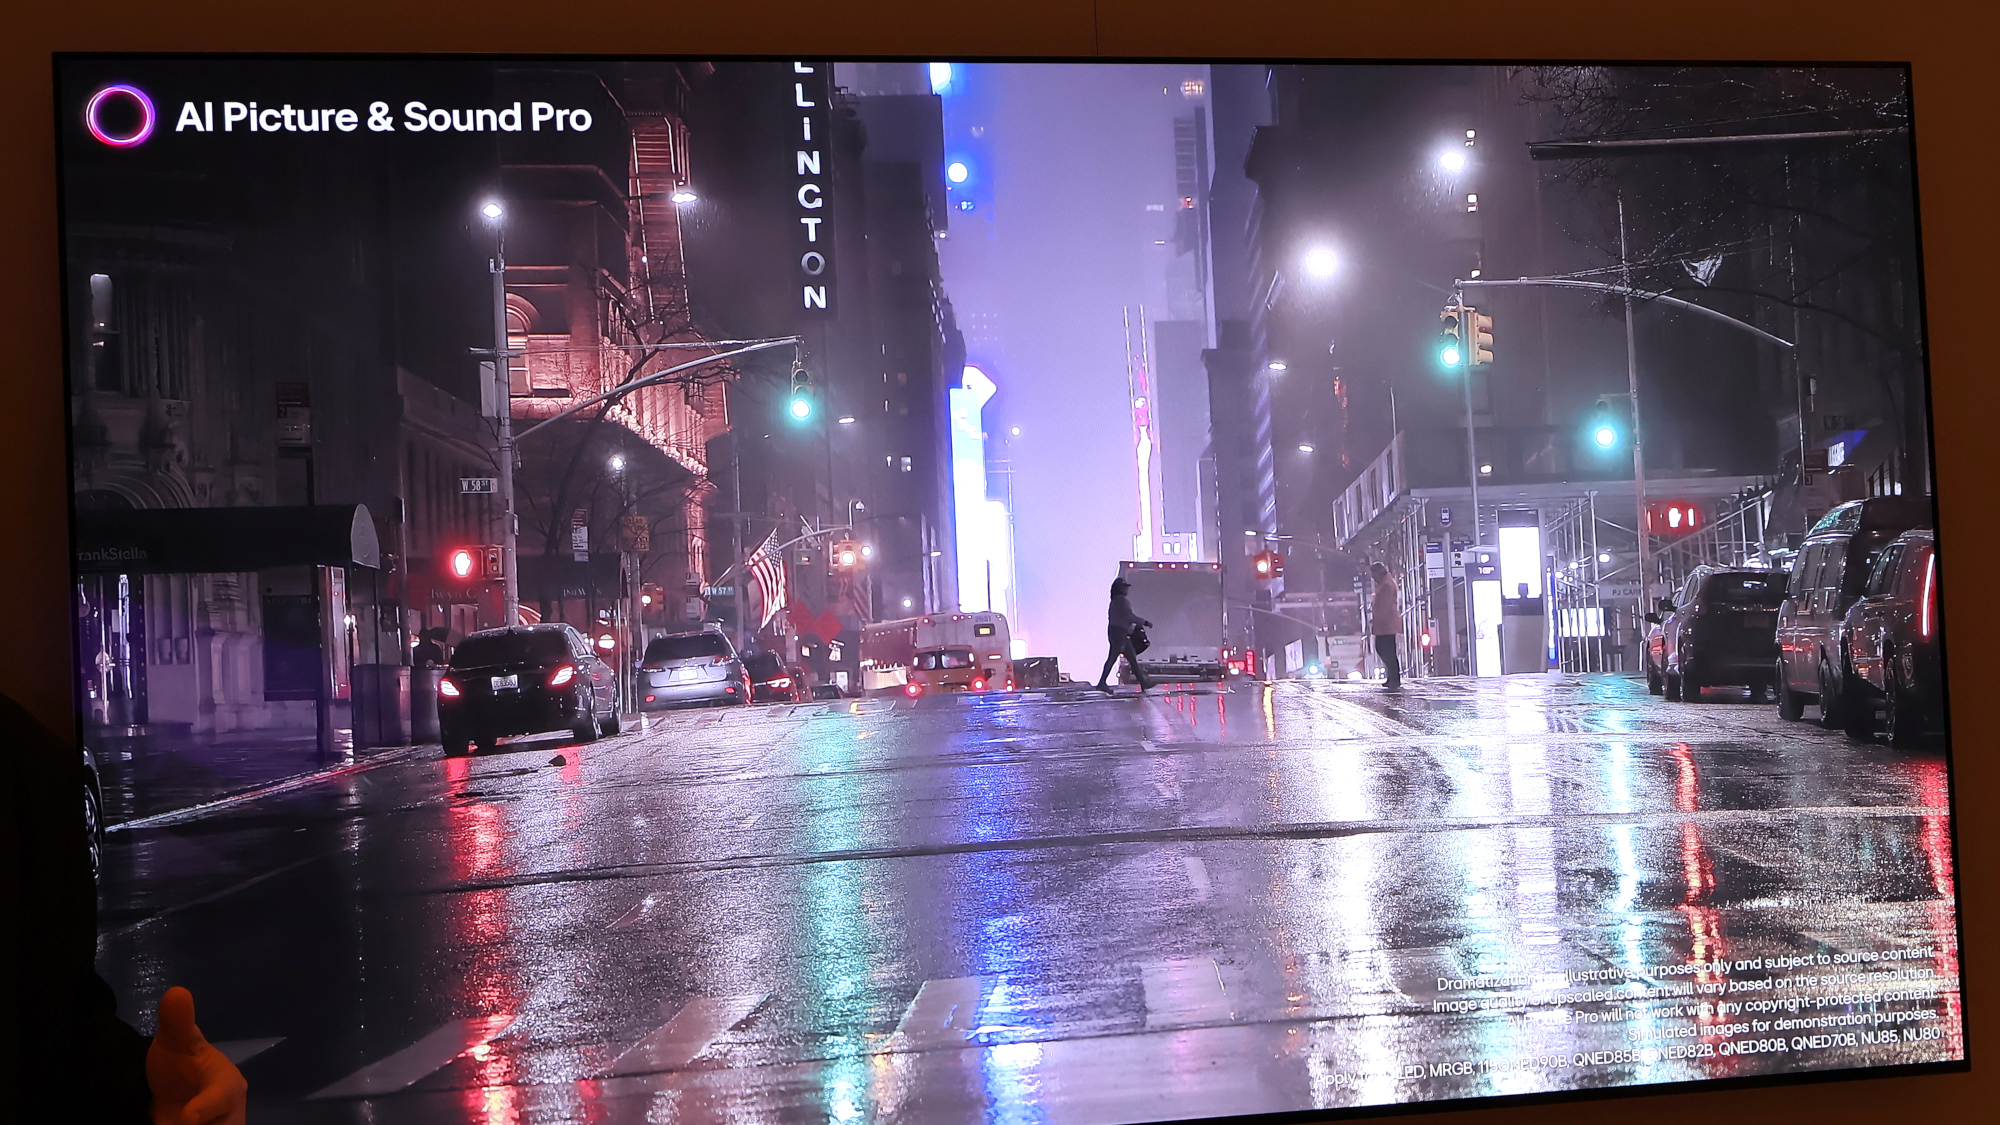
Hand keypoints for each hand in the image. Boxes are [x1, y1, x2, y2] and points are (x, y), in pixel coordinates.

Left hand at [147, 987, 246, 1124]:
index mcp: (229, 1087)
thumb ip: (178, 1022)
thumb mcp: (175, 1041)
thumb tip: (177, 991)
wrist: (169, 1091)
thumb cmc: (179, 1063)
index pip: (224, 1096)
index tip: (188, 1117)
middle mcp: (229, 1115)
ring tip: (165, 1123)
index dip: (207, 1107)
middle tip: (179, 1122)